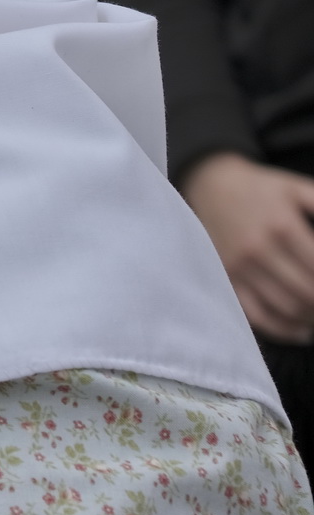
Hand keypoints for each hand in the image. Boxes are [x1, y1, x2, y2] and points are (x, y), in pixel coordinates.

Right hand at [183, 152, 313, 342]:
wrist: (211, 185)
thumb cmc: (262, 189)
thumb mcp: (298, 188)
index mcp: (283, 226)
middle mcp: (259, 250)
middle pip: (308, 293)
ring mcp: (240, 267)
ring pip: (287, 308)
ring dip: (312, 318)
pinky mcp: (227, 278)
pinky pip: (256, 315)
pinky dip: (283, 329)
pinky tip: (303, 329)